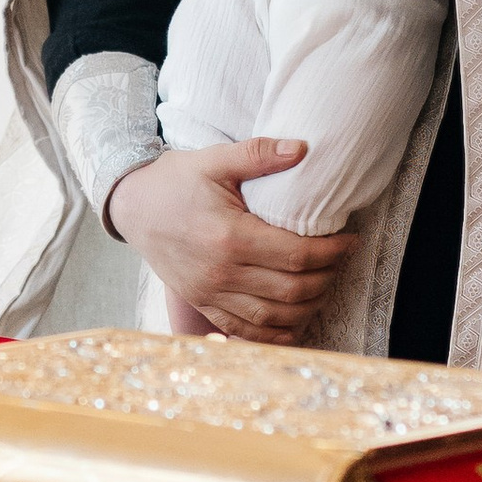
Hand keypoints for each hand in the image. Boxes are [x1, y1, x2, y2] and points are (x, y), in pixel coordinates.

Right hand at [104, 141, 357, 343]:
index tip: (350, 241)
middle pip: (290, 290)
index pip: (296, 255)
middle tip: (341, 262)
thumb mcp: (214, 159)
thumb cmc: (174, 181)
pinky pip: (243, 330)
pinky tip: (295, 324)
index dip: (332, 252)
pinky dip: (274, 333)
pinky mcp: (201, 303)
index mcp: (229, 236)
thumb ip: (259, 154)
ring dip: (307, 308)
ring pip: (272, 317)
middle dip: (326, 278)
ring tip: (325, 287)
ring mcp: (209, 293)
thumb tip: (303, 148)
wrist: (131, 207)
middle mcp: (220, 272)